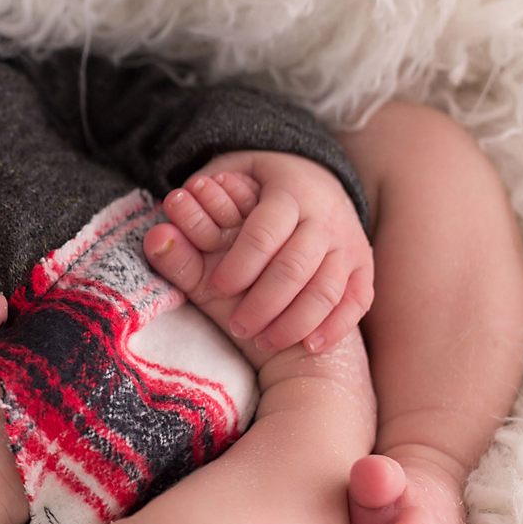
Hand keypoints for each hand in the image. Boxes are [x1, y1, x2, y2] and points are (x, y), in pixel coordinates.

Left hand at [160, 151, 372, 354]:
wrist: (320, 183)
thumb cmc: (259, 189)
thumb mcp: (228, 179)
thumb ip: (193, 205)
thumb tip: (157, 236)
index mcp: (289, 192)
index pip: (264, 231)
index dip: (239, 264)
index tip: (217, 288)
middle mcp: (324, 216)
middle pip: (296, 266)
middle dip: (264, 302)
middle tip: (239, 326)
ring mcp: (349, 242)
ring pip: (328, 288)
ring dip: (295, 321)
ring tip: (265, 340)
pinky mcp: (365, 266)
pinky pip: (357, 301)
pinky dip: (335, 326)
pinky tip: (309, 344)